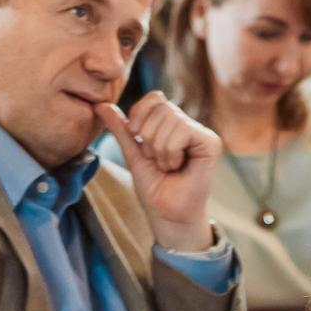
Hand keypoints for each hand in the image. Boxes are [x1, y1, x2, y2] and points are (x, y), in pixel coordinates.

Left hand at [97, 94, 220, 252]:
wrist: (166, 213)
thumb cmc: (154, 187)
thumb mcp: (132, 153)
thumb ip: (121, 129)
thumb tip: (100, 105)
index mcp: (173, 125)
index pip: (156, 98)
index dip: (140, 112)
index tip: (135, 135)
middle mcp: (191, 126)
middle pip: (162, 107)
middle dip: (148, 136)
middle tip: (155, 159)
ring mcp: (203, 134)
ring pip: (171, 119)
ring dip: (159, 148)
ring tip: (166, 165)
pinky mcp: (211, 144)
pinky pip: (182, 131)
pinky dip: (170, 151)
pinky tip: (177, 166)